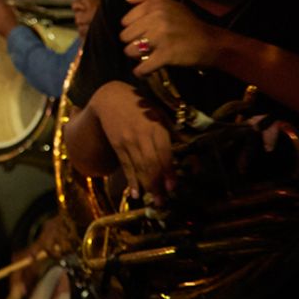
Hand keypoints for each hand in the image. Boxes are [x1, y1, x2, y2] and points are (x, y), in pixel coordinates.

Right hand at [89, 81, 173, 199]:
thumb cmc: (140, 105)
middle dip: (158, 184)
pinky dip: (131, 180)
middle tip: (164, 201)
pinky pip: (125, 165)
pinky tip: (135, 193)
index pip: (163, 153)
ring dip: (146, 186)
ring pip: (138, 167)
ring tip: (154, 201)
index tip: (173, 187)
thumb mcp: (159, 113)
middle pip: (151, 164)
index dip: (168, 172)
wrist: (111, 97)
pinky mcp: (117, 145)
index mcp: (156, 127)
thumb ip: (171, 131)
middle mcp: (141, 135)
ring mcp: (127, 141)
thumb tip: (188, 146)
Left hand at [120, 0, 223, 75]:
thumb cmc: (189, 24)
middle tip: (144, 47)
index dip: (132, 30)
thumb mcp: (171, 5)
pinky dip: (141, 72)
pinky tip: (145, 72)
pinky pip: (142, 67)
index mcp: (154, 4)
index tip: (142, 34)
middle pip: (124, 37)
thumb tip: (127, 0)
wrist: (212, 42)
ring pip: (130, 51)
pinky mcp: (166, 54)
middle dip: (132, 44)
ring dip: (136, 57)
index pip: (125, 21)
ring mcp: (160, 36)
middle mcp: (155, 17)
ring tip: (146, 57)